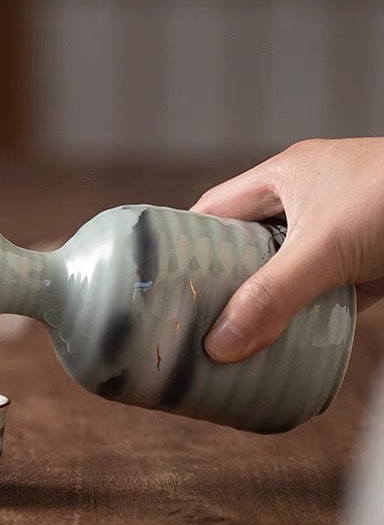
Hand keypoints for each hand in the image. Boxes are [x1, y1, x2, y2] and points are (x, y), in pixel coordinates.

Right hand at [191, 138, 383, 361]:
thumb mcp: (325, 248)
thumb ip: (271, 297)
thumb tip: (219, 348)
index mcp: (282, 176)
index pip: (213, 209)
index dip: (182, 242)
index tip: (161, 283)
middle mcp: (305, 200)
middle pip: (244, 244)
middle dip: (219, 281)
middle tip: (191, 321)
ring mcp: (338, 231)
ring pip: (283, 271)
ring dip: (263, 303)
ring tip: (229, 339)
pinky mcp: (368, 261)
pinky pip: (322, 291)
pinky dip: (305, 315)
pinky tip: (284, 344)